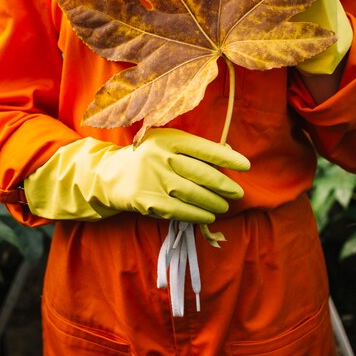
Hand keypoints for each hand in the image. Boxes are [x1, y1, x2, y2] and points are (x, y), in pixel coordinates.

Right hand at [24, 128, 249, 223]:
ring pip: (192, 193)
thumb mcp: (165, 142)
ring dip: (213, 202)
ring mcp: (153, 179)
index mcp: (168, 138)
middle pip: (200, 173)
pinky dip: (197, 214)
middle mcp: (160, 157)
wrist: (109, 174)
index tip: (246, 166)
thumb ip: (192, 147)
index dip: (227, 158)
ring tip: (224, 206)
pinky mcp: (147, 200)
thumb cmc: (147, 156)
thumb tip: (228, 152)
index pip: (204, 148)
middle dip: (224, 184)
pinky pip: (179, 210)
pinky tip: (208, 216)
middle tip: (238, 192)